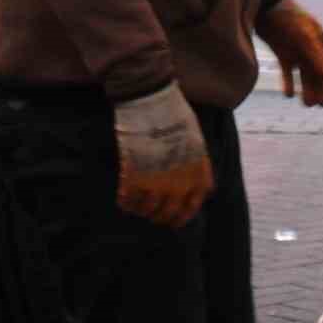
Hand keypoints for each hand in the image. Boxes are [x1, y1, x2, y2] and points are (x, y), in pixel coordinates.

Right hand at [114, 83, 214, 227]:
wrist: (152, 102)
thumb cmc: (175, 115)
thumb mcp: (197, 142)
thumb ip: (197, 164)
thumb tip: (194, 181)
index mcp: (199, 175)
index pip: (192, 207)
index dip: (182, 216)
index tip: (173, 220)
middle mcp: (181, 184)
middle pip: (170, 213)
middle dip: (160, 217)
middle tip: (151, 216)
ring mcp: (158, 182)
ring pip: (149, 209)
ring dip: (142, 211)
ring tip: (136, 208)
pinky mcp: (135, 176)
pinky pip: (129, 199)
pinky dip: (126, 202)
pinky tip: (123, 201)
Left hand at [255, 0, 322, 106]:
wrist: (261, 5)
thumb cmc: (286, 18)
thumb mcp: (304, 37)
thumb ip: (318, 57)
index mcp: (320, 41)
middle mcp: (310, 47)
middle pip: (319, 73)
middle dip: (322, 89)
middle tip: (321, 105)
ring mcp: (296, 50)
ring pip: (305, 75)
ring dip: (306, 89)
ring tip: (306, 104)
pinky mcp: (281, 52)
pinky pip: (288, 72)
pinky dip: (289, 83)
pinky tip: (288, 95)